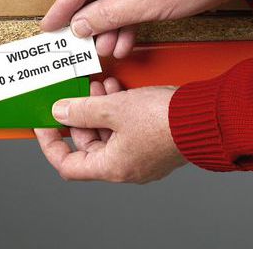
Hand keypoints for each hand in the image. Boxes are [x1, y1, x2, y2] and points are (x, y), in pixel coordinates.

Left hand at [33, 77, 186, 183]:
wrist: (207, 116)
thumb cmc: (166, 120)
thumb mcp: (114, 109)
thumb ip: (82, 111)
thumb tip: (60, 112)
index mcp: (112, 167)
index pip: (67, 165)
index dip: (51, 144)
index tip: (44, 125)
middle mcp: (125, 166)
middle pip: (87, 144)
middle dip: (79, 116)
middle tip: (76, 95)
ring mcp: (139, 155)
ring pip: (107, 133)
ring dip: (98, 109)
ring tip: (99, 86)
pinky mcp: (150, 143)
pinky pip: (124, 128)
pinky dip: (116, 110)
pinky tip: (116, 90)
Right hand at [41, 0, 247, 57]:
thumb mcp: (144, 5)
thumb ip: (105, 16)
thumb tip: (79, 25)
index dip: (62, 6)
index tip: (49, 25)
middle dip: (83, 13)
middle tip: (73, 35)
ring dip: (106, 20)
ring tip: (104, 46)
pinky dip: (122, 14)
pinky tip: (123, 38)